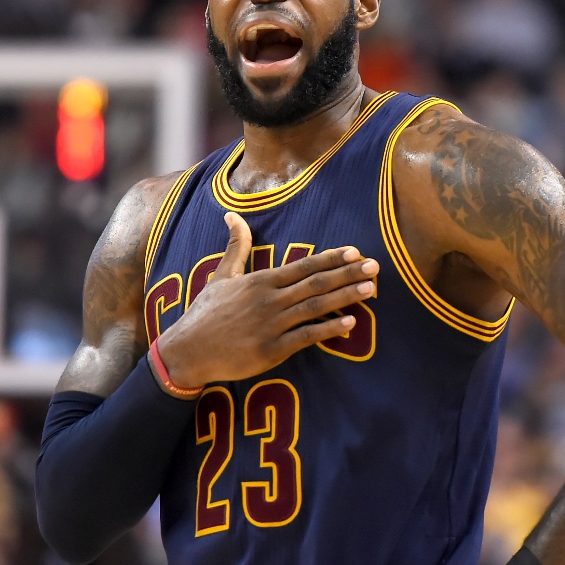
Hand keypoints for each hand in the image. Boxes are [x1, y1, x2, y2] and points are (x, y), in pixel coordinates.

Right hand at [155, 211, 378, 388]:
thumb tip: (231, 214)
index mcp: (260, 281)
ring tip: (371, 289)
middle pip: (315, 283)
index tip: (354, 252)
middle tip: (375, 266)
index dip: (330, 258)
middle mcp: (269, 300)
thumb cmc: (205, 313)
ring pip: (315, 307)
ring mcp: (271, 325)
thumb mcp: (220, 276)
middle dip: (347, 274)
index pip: (302, 266)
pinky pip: (306, 337)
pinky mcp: (271, 350)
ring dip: (345, 297)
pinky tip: (350, 323)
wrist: (188, 350)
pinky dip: (328, 329)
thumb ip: (236, 247)